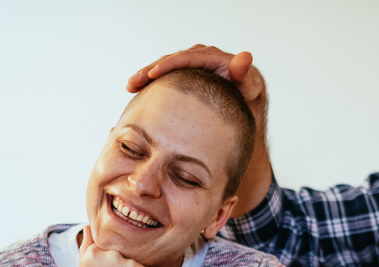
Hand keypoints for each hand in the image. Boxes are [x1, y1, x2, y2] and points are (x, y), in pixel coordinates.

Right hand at [126, 44, 264, 103]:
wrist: (244, 98)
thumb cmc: (246, 93)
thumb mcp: (248, 85)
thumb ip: (244, 72)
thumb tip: (245, 57)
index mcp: (211, 57)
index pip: (185, 58)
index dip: (167, 65)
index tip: (152, 74)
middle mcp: (198, 57)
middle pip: (169, 61)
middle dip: (149, 70)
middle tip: (133, 83)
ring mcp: (190, 65)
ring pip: (163, 68)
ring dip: (145, 76)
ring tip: (130, 86)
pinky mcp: (184, 75)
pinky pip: (165, 76)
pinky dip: (151, 82)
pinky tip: (137, 91)